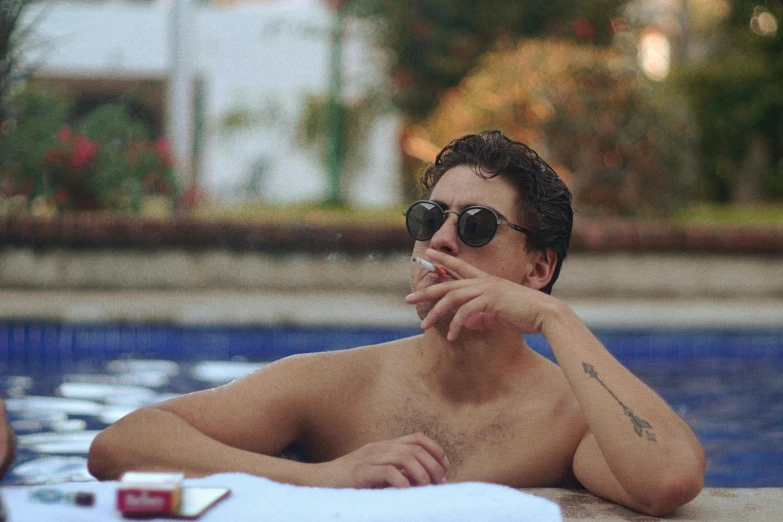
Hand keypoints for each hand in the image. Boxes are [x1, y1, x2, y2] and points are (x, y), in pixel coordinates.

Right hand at [310, 433, 448, 487]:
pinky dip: (401, 481)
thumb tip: (423, 482)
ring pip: (404, 457)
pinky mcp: (360, 473)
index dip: (434, 450)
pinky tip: (407, 491)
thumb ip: (396, 474)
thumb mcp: (375, 475)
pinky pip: (387, 472)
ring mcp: (368, 458)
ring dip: (421, 473)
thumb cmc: (347, 482)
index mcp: (383, 446)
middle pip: (414, 448)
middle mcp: (378, 448)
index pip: (416, 439)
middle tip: (439, 482)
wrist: (316, 481)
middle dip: (432, 464)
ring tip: (427, 488)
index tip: (445, 467)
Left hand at [405, 248, 556, 340]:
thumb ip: (481, 317)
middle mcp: (484, 281)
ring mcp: (487, 289)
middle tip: (408, 298)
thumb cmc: (524, 315)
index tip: (428, 254)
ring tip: (423, 326)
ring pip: (452, 299)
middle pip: (448, 284)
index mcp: (486, 281)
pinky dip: (456, 325)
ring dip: (435, 313)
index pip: (460, 267)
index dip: (443, 260)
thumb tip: (467, 323)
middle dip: (426, 291)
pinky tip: (452, 337)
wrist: (545, 315)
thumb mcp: (498, 316)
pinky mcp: (490, 301)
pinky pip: (465, 313)